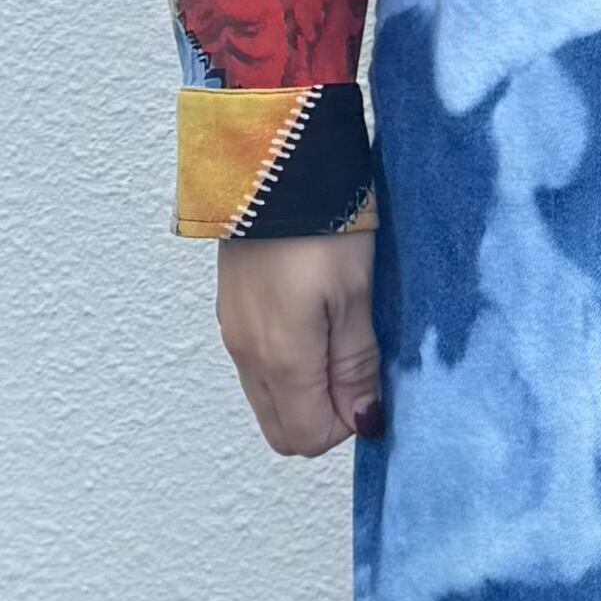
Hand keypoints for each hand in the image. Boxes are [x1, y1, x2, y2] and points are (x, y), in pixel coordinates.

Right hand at [217, 230, 382, 454]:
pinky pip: (257, 368)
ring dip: (305, 392)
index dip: (348, 424)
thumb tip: (364, 421)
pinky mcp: (231, 312)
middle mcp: (247, 356)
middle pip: (283, 430)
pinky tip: (313, 323)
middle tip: (357, 369)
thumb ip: (356, 365)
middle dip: (324, 417)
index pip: (309, 438)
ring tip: (338, 338)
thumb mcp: (357, 296)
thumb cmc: (324, 225)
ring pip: (268, 400)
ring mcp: (233, 334)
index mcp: (280, 359)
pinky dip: (287, 367)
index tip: (370, 382)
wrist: (273, 162)